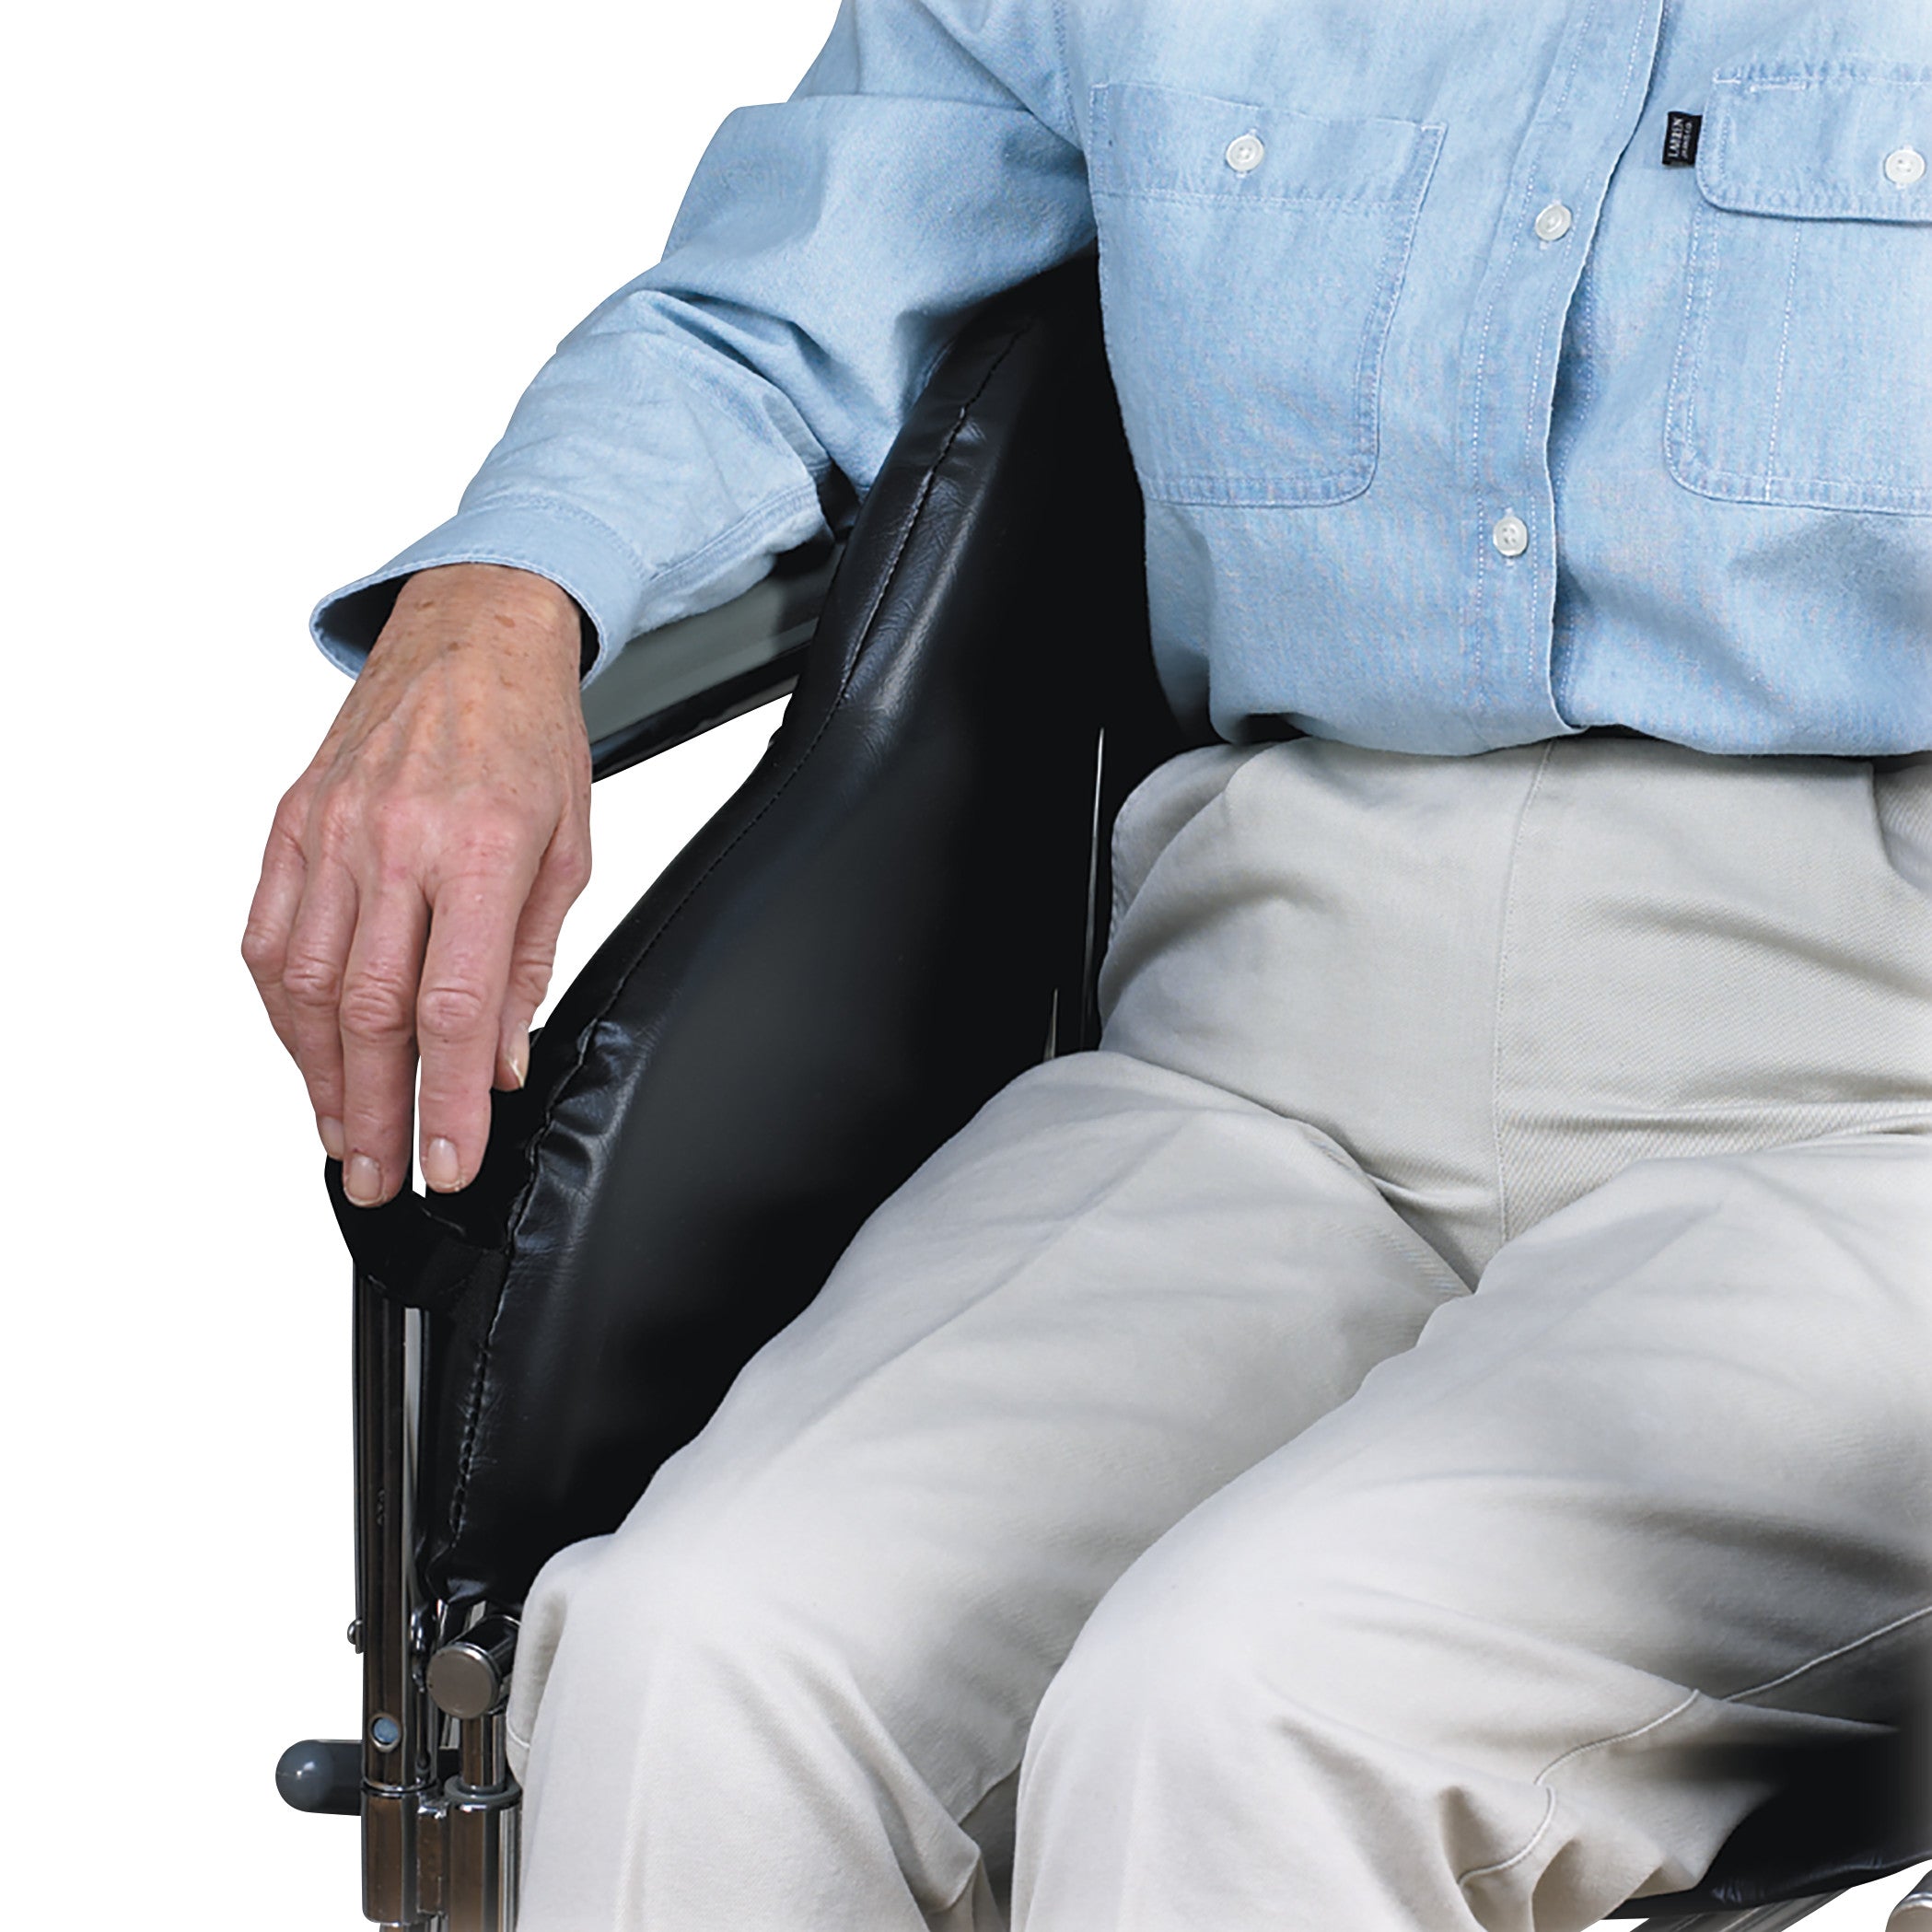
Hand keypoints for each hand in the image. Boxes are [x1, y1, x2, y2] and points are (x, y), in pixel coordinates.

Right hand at [243, 563, 592, 1205]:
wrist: (472, 636)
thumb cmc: (532, 738)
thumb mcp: (570, 848)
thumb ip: (530, 959)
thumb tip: (497, 1059)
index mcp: (483, 848)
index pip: (453, 1007)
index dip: (446, 1101)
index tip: (449, 1162)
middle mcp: (396, 841)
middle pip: (373, 1011)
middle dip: (377, 1112)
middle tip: (383, 1180)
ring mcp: (333, 831)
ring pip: (309, 983)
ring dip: (322, 1075)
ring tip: (344, 1137)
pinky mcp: (292, 823)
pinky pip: (270, 933)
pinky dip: (282, 1007)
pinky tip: (305, 1053)